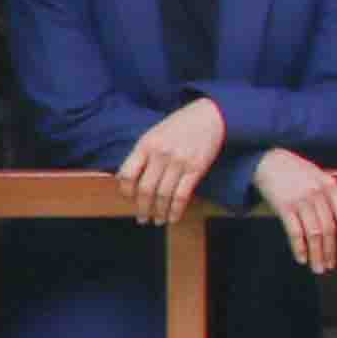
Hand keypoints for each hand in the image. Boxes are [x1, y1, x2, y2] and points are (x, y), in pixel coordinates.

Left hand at [115, 95, 228, 225]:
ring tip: (157, 221)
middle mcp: (160, 155)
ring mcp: (179, 162)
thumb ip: (143, 153)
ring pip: (163, 195)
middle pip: (145, 188)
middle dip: (142, 207)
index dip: (125, 191)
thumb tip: (131, 178)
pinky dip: (176, 209)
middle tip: (142, 218)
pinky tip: (173, 217)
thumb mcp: (155, 133)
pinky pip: (182, 195)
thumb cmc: (181, 124)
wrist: (210, 116)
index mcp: (146, 144)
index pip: (127, 174)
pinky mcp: (196, 169)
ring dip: (159, 212)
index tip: (128, 199)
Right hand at [249, 146, 336, 275]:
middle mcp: (318, 193)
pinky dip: (299, 247)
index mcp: (330, 186)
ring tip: (317, 267)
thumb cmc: (295, 170)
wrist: (267, 160)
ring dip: (316, 253)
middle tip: (330, 266)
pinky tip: (301, 258)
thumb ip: (329, 196)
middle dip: (330, 251)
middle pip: (329, 228)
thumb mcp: (318, 176)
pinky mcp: (284, 206)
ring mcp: (300, 200)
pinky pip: (294, 231)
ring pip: (314, 233)